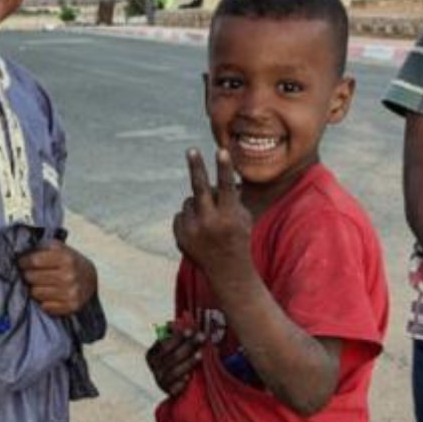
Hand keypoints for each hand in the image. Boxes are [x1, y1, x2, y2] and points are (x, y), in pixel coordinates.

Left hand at [20, 241, 96, 316]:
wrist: (90, 279)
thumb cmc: (70, 261)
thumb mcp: (60, 248)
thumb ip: (42, 247)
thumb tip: (20, 251)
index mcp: (66, 258)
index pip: (35, 261)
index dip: (24, 262)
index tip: (22, 262)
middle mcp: (69, 276)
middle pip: (32, 277)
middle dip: (28, 275)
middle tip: (30, 273)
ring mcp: (71, 293)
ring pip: (36, 293)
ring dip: (34, 288)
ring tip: (40, 284)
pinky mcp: (71, 306)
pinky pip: (45, 306)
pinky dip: (44, 301)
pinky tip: (49, 295)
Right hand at [145, 325, 204, 395]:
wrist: (173, 385)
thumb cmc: (174, 361)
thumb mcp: (171, 348)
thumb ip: (173, 336)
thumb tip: (175, 322)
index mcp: (151, 355)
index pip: (164, 344)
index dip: (178, 337)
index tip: (190, 330)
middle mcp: (154, 368)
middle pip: (172, 356)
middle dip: (188, 345)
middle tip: (201, 337)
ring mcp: (160, 381)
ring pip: (175, 371)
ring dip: (188, 362)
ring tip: (201, 354)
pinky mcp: (168, 393)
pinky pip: (175, 388)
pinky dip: (181, 383)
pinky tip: (190, 377)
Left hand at [171, 149, 253, 282]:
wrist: (227, 271)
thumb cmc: (239, 237)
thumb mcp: (242, 217)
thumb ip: (230, 198)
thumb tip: (213, 178)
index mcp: (229, 217)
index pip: (226, 187)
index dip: (224, 167)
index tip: (221, 150)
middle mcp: (210, 223)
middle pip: (200, 188)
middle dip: (196, 167)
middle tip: (191, 149)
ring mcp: (192, 231)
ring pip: (189, 201)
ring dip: (198, 204)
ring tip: (209, 221)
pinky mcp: (180, 237)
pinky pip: (181, 214)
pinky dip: (189, 218)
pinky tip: (200, 232)